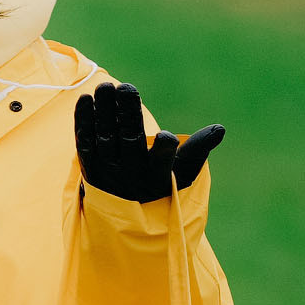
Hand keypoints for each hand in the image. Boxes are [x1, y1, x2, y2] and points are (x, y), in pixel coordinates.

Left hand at [74, 82, 224, 202]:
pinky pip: (85, 142)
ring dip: (104, 111)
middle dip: (128, 114)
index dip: (165, 149)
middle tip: (125, 87)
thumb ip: (198, 149)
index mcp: (157, 177)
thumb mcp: (182, 173)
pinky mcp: (89, 169)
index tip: (167, 136)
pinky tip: (85, 100)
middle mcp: (130, 175)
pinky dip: (84, 121)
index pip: (162, 162)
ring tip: (105, 87)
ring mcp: (107, 172)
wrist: (122, 217)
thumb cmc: (160, 186)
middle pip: (129, 141)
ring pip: (105, 137)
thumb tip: (220, 129)